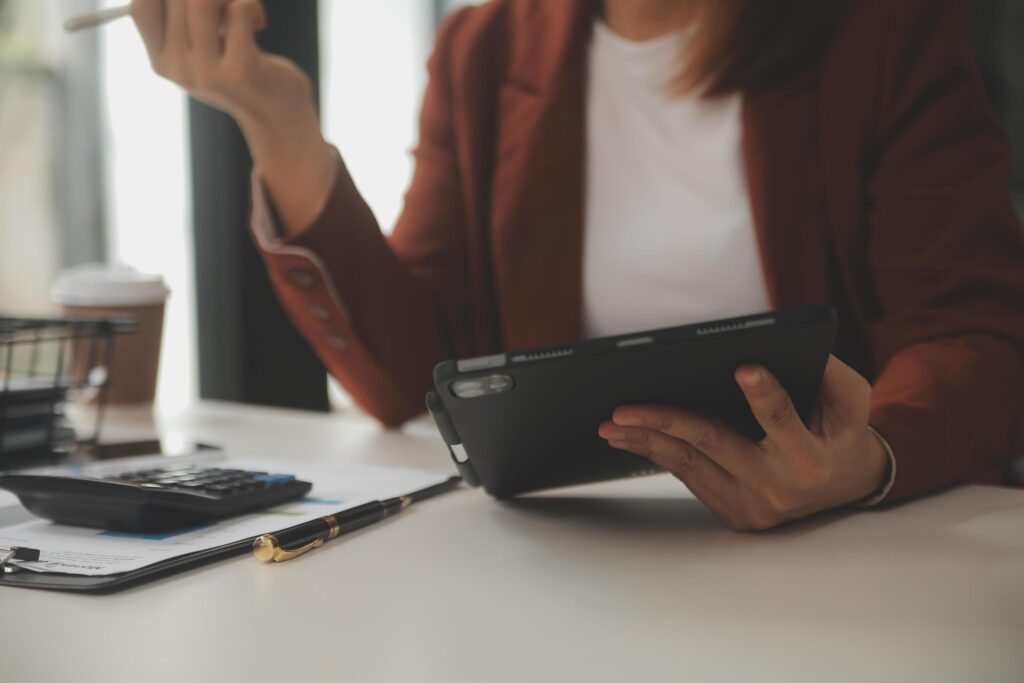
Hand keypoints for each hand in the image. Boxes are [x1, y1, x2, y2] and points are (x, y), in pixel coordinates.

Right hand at [130, 0, 335, 232]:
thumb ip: (186, 19)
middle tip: (229, 7)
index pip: (141, 6)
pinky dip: (252, 5)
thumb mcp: (204, 51)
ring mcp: (208, 73)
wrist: (279, 119)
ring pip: (202, 0)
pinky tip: (258, 23)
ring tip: (242, 9)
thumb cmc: (242, 73)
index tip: (201, 4)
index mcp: (163, 63)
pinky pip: (239, 8)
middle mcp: (178, 71)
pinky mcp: (242, 70)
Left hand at [598, 355, 890, 530]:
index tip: (744, 367)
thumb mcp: (851, 398)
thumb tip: (777, 342)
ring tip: (610, 423)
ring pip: (689, 465)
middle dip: (664, 422)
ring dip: (645, 441)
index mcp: (809, 458)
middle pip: (712, 446)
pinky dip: (658, 453)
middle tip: (622, 409)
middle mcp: (778, 487)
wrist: (845, 484)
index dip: (764, 395)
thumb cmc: (842, 430)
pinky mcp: (733, 514)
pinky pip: (689, 477)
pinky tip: (630, 436)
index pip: (781, 420)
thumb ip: (825, 370)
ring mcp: (752, 506)